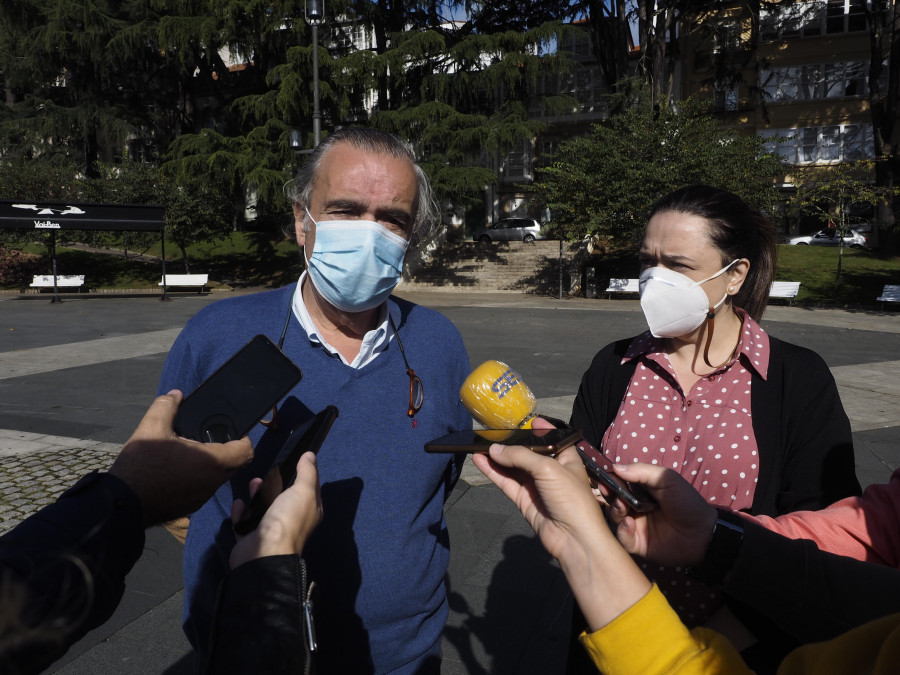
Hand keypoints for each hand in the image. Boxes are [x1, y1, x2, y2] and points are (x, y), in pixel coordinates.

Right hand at [108, 390, 253, 525]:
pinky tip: (178, 470)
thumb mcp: (151, 427)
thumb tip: (176, 395)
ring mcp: (202, 498)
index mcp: (211, 462)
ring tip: (189, 452)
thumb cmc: (140, 465)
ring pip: (217, 477)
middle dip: (225, 449)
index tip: (231, 430)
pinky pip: (203, 488)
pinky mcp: (190, 507)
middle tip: (206, 437)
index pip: (245, 451)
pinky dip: (198, 478)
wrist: (119, 503)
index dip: (243, 438)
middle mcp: (212, 483)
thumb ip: (167, 406)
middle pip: (233, 464)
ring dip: (210, 464)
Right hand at [230, 452, 322, 568]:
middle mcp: (291, 521)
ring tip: (253, 483)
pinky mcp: (251, 537)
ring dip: (257, 495)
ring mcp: (270, 530)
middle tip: (267, 474)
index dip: (304, 474)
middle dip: (276, 484)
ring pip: (263, 508)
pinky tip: (239, 502)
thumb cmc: (287, 519)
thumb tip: (310, 455)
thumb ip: (307, 473)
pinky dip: (241, 512)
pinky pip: (244, 521)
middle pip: (284, 498)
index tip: (296, 459)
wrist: (263, 553)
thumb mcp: (304, 492)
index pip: (309, 489)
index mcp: (309, 511)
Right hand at [472, 442, 651, 630]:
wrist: (574, 538)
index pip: (552, 439)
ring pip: (513, 467)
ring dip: (498, 457)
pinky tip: (480, 460)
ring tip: (478, 445)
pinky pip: (506, 482)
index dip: (541, 429)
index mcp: (566, 458)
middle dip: (511, 444)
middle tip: (491, 432)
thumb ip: (520, 456)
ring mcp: (536, 486)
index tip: (527, 420)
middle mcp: (551, 470)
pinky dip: (493, 472)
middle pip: (527, 453)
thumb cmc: (571, 497)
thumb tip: (494, 449)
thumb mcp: (549, 469)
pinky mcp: (524, 500)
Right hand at [606, 463, 717, 566]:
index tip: (603, 476)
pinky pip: (623, 538)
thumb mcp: (667, 479)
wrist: (704, 533)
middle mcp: (635, 507)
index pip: (620, 483)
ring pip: (614, 518)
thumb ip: (642, 472)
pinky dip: (622, 530)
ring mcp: (636, 526)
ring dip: (615, 511)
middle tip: (608, 491)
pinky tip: (629, 524)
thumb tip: (615, 466)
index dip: (610, 479)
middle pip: (613, 500)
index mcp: (642, 491)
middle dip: (608, 494)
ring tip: (622, 507)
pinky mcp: (638, 544)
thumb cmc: (687, 502)